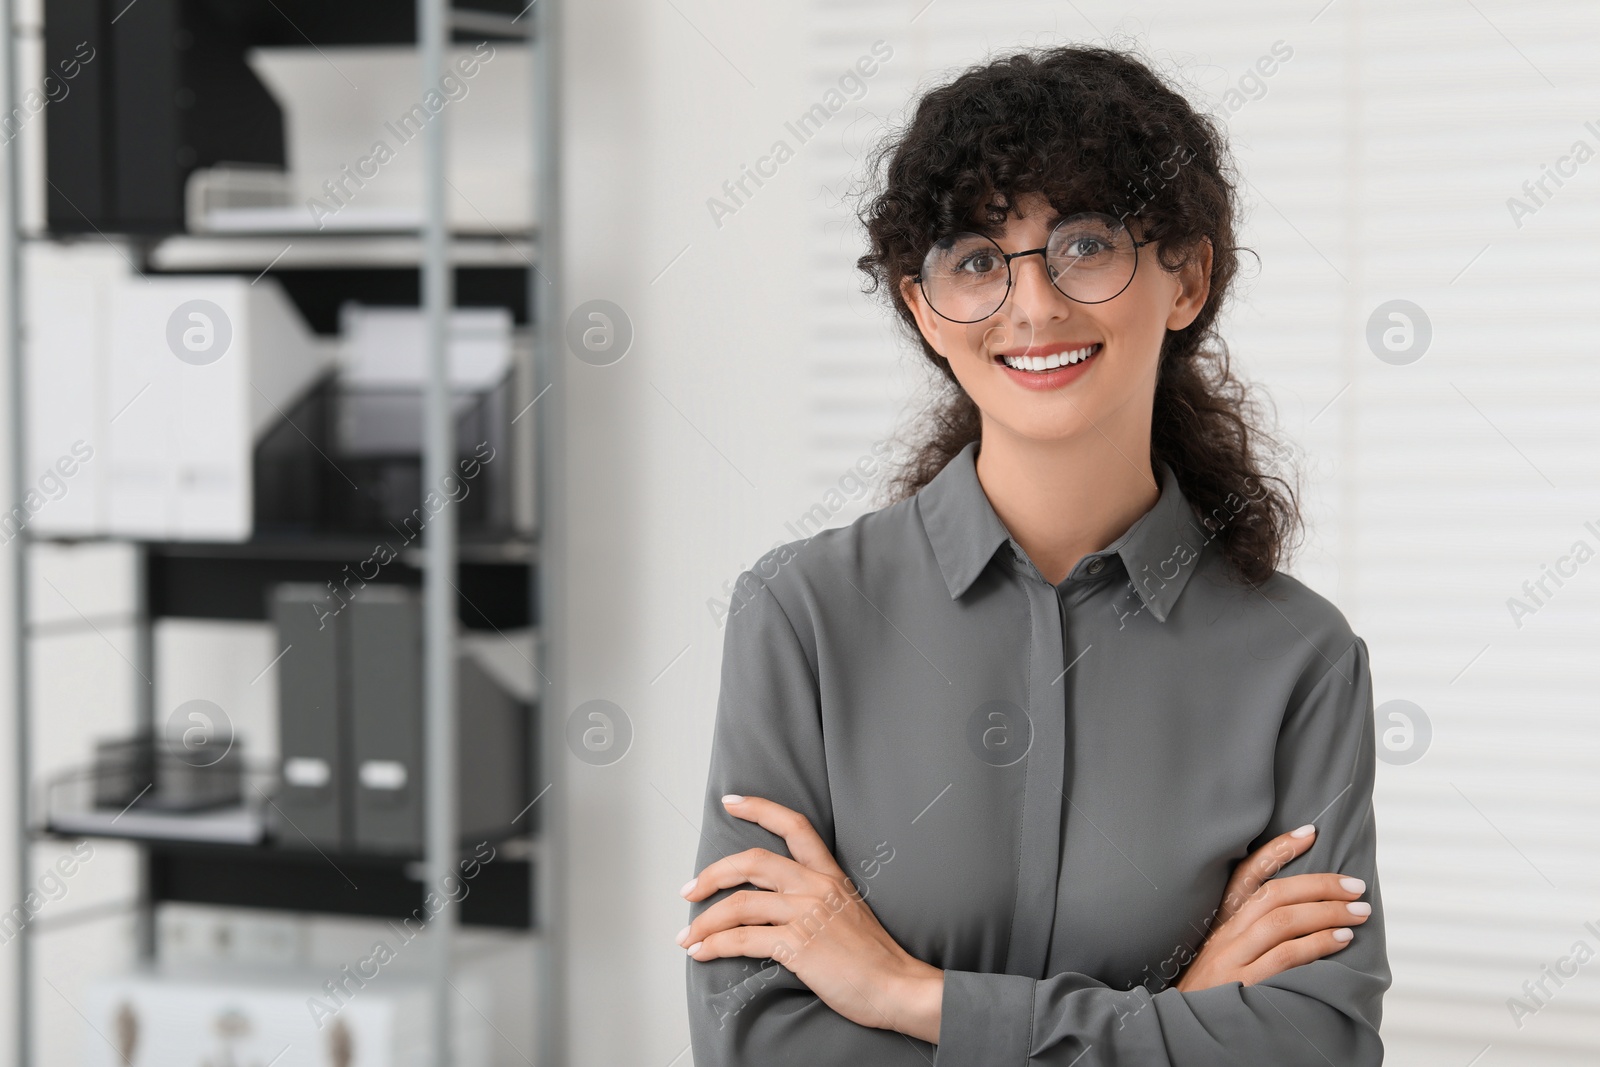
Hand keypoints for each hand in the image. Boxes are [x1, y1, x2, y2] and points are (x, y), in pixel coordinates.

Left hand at [678, 795, 943, 1042]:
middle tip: (689, 890)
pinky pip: (743, 939)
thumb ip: (816, 901)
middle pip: (752, 862)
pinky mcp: (799, 945)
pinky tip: (702, 953)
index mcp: (830, 875)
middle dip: (712, 874)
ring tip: (687, 936)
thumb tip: (775, 909)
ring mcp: (807, 914)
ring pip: (739, 904)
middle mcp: (816, 887)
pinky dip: (715, 946)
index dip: (759, 808)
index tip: (731, 802)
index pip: (794, 825)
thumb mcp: (848, 913)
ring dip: (705, 921)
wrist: (899, 987)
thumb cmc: (875, 959)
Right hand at [1175, 824, 1370, 992]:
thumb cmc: (1212, 992)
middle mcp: (1225, 935)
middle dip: (1320, 885)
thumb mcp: (1223, 955)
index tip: (1309, 833)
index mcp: (1221, 922)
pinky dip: (1317, 944)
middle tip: (1356, 887)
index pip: (1247, 874)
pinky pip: (1285, 957)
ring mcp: (1232, 959)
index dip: (1277, 850)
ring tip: (1359, 911)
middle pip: (1273, 894)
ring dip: (1326, 912)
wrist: (1183, 1026)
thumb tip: (1302, 913)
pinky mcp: (1243, 985)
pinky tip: (1340, 939)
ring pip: (1282, 921)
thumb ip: (1252, 934)